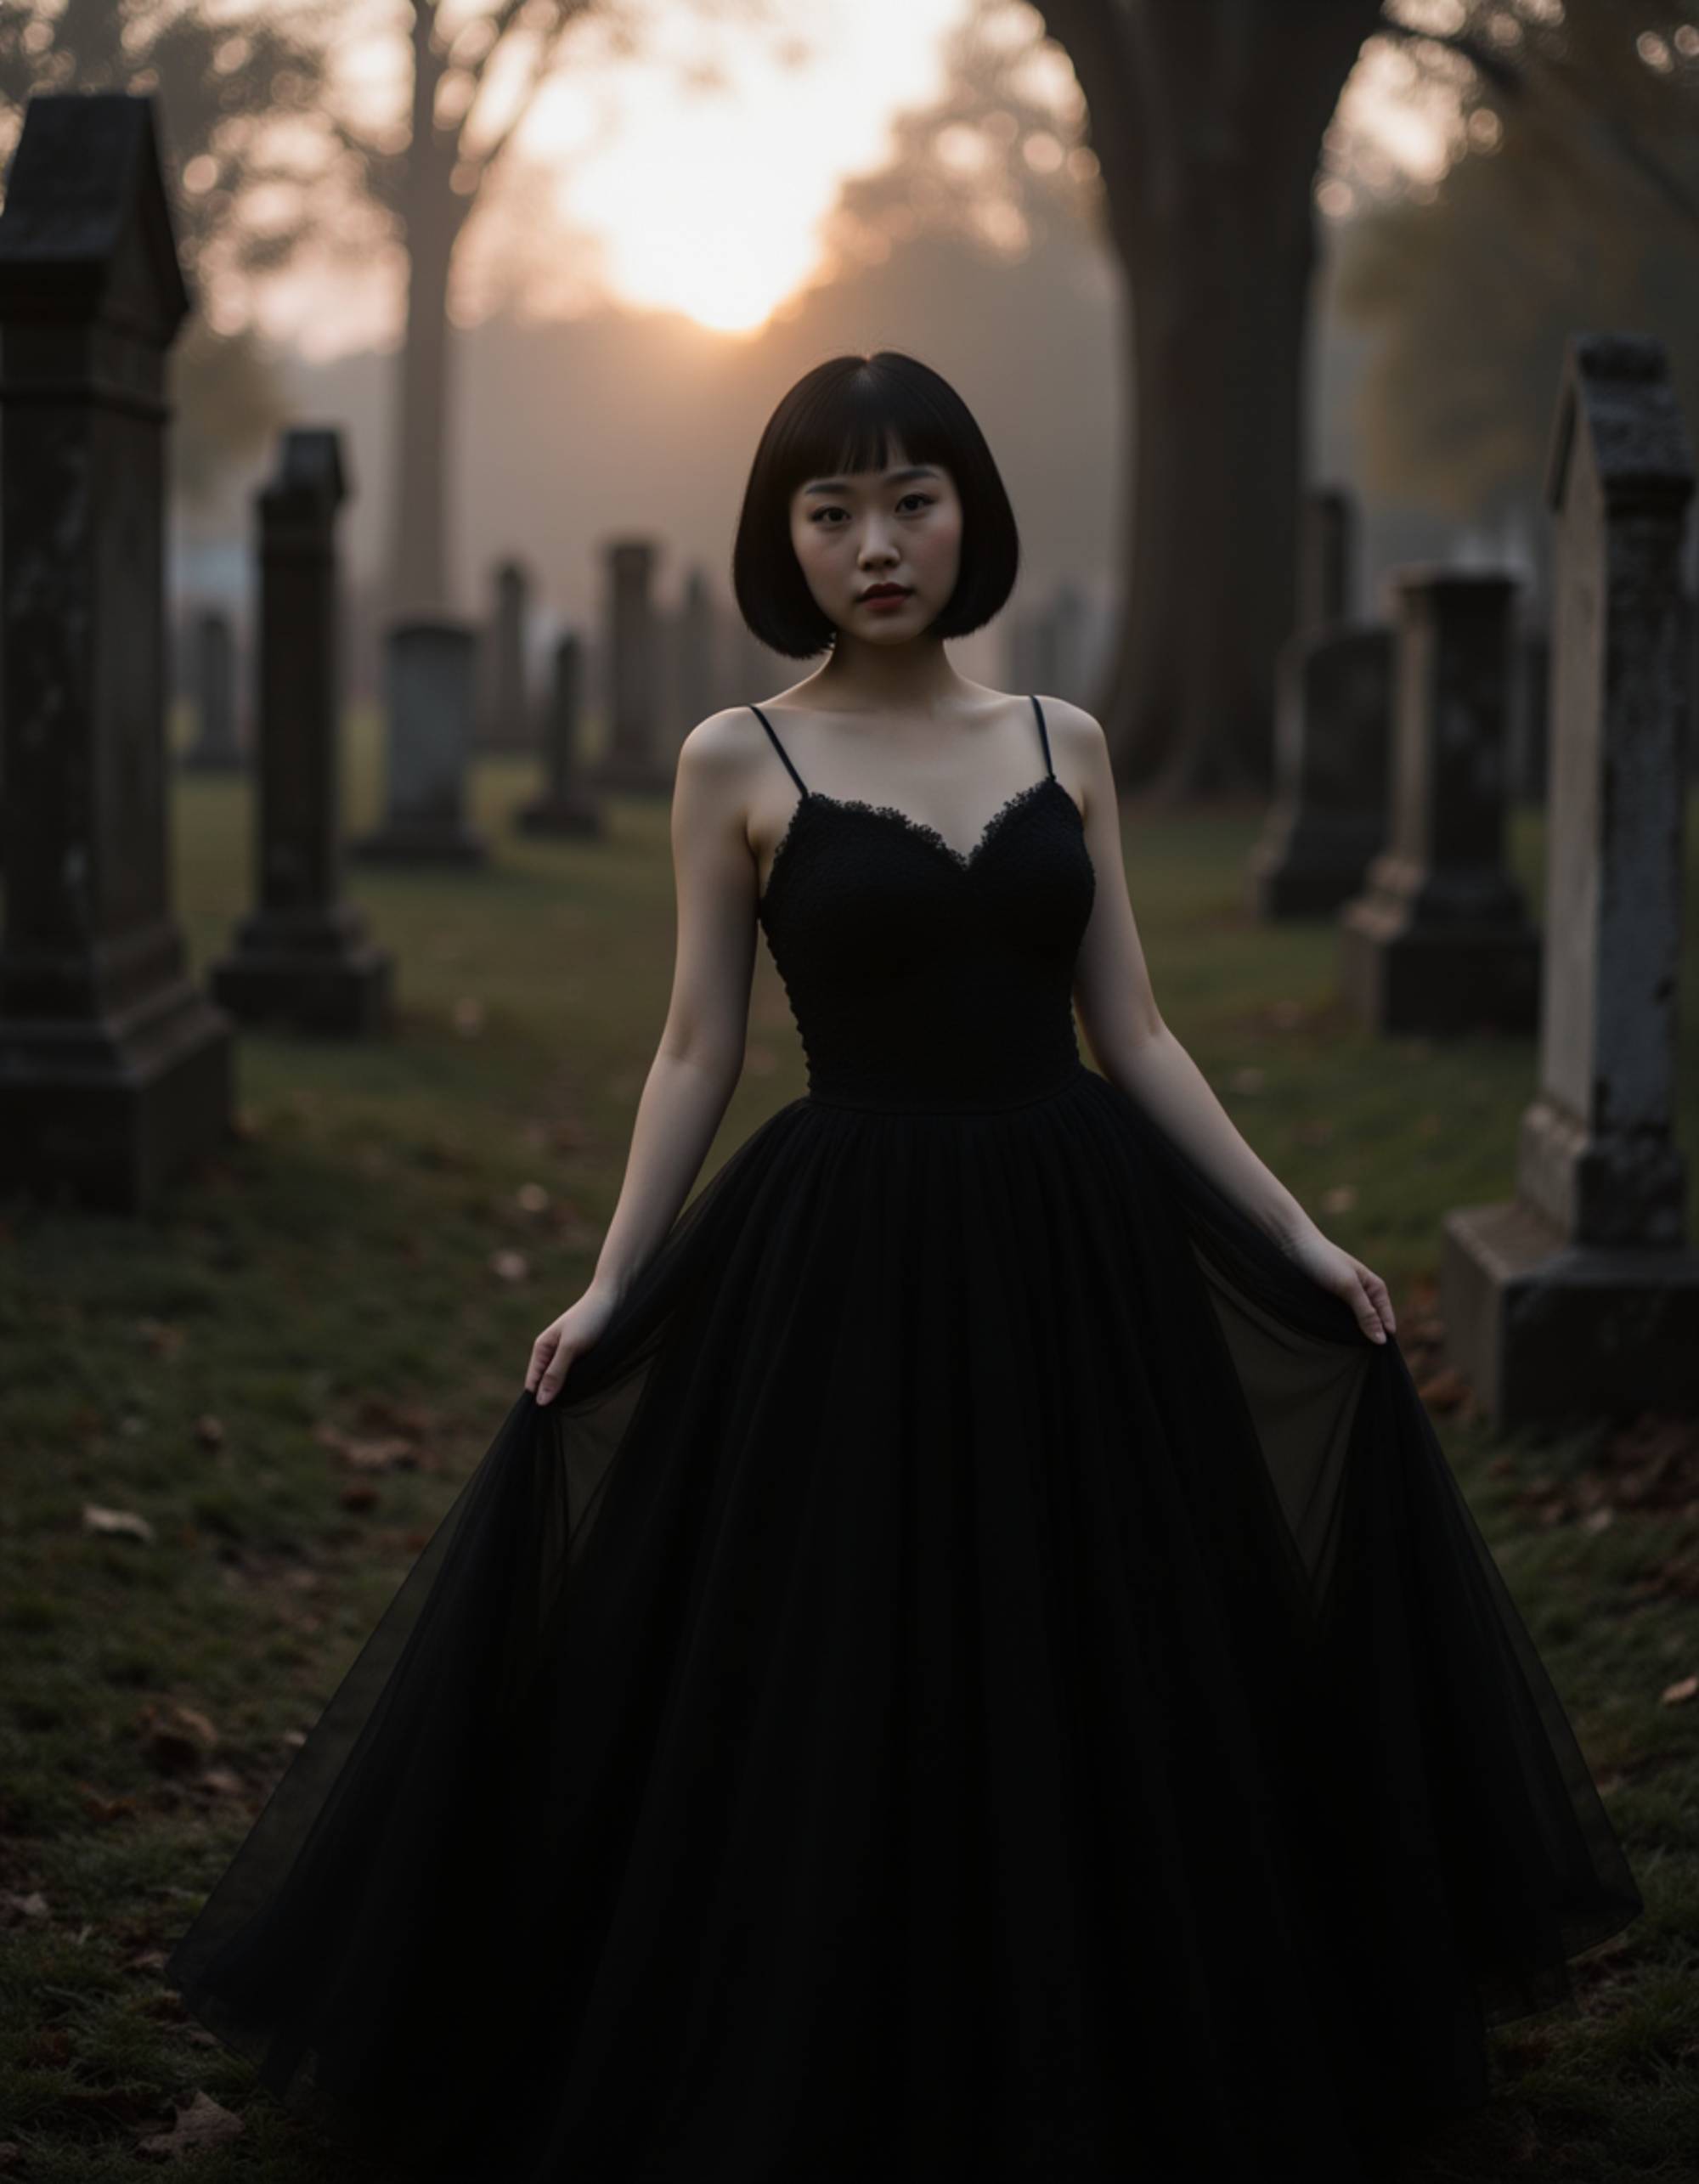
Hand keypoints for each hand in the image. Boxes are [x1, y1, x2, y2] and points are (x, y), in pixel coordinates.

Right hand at [526, 1283, 623, 1404]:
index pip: (532, 1384)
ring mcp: (565, 1355)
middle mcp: (550, 1354)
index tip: (554, 1412)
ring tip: (583, 1392)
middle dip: (556, 1395)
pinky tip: (590, 1384)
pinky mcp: (580, 1356)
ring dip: (570, 1389)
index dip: (540, 1399)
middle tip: (573, 1402)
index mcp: (541, 1349)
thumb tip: (540, 1401)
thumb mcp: (570, 1348)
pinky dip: (581, 1381)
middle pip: (546, 1385)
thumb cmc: (590, 1319)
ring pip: (562, 1382)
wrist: (612, 1299)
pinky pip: (575, 1376)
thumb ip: (555, 1373)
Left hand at [1277, 1225, 1395, 1345]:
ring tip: (1342, 1350)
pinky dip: (1335, 1330)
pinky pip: (1337, 1322)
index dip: (1383, 1337)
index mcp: (1375, 1288)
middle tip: (1357, 1356)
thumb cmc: (1324, 1261)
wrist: (1293, 1245)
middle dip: (1365, 1339)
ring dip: (1348, 1336)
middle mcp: (1363, 1295)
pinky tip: (1330, 1341)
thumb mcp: (1348, 1287)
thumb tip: (1382, 1340)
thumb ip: (1366, 1313)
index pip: (1387, 1322)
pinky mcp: (1329, 1303)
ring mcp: (1345, 1300)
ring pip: (1353, 1326)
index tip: (1375, 1355)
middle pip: (1371, 1325)